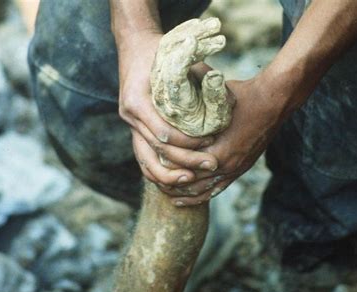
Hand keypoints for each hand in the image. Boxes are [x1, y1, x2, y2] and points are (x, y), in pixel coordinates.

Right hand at [116, 31, 219, 185]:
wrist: (134, 46)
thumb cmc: (158, 50)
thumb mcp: (178, 59)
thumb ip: (198, 76)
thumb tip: (226, 96)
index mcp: (137, 101)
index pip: (164, 133)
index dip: (189, 143)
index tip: (211, 142)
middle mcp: (130, 115)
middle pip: (157, 151)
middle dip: (185, 162)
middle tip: (210, 165)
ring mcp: (130, 124)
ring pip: (145, 161)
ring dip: (168, 175)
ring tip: (191, 179)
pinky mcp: (135, 129)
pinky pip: (143, 157)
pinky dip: (158, 170)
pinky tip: (177, 177)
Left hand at [160, 74, 289, 205]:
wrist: (274, 101)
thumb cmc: (243, 97)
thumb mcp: (212, 100)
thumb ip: (191, 109)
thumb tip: (166, 106)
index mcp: (217, 150)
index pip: (183, 167)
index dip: (166, 168)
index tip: (150, 165)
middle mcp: (226, 165)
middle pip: (191, 183)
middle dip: (171, 184)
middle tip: (153, 181)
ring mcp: (235, 169)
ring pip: (204, 191)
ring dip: (185, 193)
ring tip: (168, 193)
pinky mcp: (241, 169)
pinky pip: (218, 189)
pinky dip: (202, 195)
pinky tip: (189, 198)